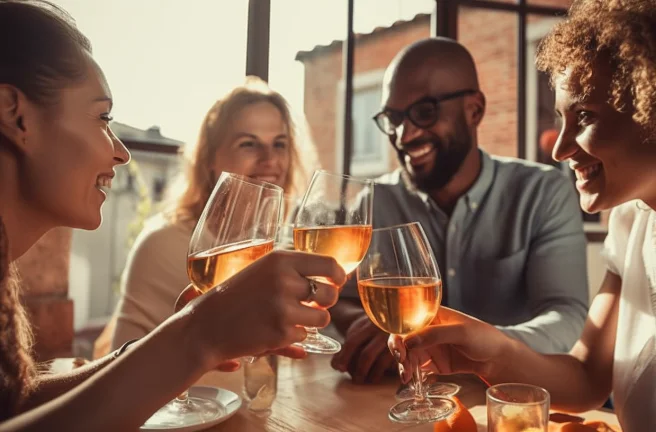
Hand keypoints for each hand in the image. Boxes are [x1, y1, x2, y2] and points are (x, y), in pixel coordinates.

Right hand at [185, 250, 346, 369]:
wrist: (205, 326)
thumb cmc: (234, 296)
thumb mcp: (261, 271)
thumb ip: (293, 270)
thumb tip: (335, 276)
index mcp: (280, 259)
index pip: (328, 263)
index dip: (338, 276)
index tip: (337, 282)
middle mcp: (284, 280)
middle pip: (330, 293)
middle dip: (326, 303)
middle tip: (312, 306)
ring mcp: (283, 307)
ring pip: (322, 318)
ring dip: (311, 322)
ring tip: (288, 319)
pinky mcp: (281, 331)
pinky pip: (304, 336)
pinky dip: (293, 337)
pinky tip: (272, 331)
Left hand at [331, 313, 395, 383]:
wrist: (393, 321)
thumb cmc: (370, 332)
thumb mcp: (357, 333)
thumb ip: (346, 349)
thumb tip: (337, 366)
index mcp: (368, 324)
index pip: (353, 342)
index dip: (344, 357)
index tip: (339, 368)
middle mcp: (382, 329)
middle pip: (367, 354)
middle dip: (359, 370)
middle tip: (356, 380)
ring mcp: (396, 339)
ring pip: (381, 361)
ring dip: (373, 375)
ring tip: (367, 380)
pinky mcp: (407, 349)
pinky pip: (396, 365)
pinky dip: (389, 373)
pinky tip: (382, 377)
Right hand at [388, 307, 509, 383]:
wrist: (498, 359)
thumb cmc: (483, 337)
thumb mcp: (461, 332)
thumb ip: (435, 334)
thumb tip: (409, 340)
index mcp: (431, 315)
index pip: (407, 320)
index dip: (398, 332)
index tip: (399, 347)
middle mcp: (427, 330)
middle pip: (403, 338)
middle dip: (398, 351)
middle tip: (402, 363)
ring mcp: (430, 347)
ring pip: (408, 354)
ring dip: (404, 365)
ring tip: (407, 377)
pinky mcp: (434, 362)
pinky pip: (417, 367)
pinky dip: (412, 373)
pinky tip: (411, 380)